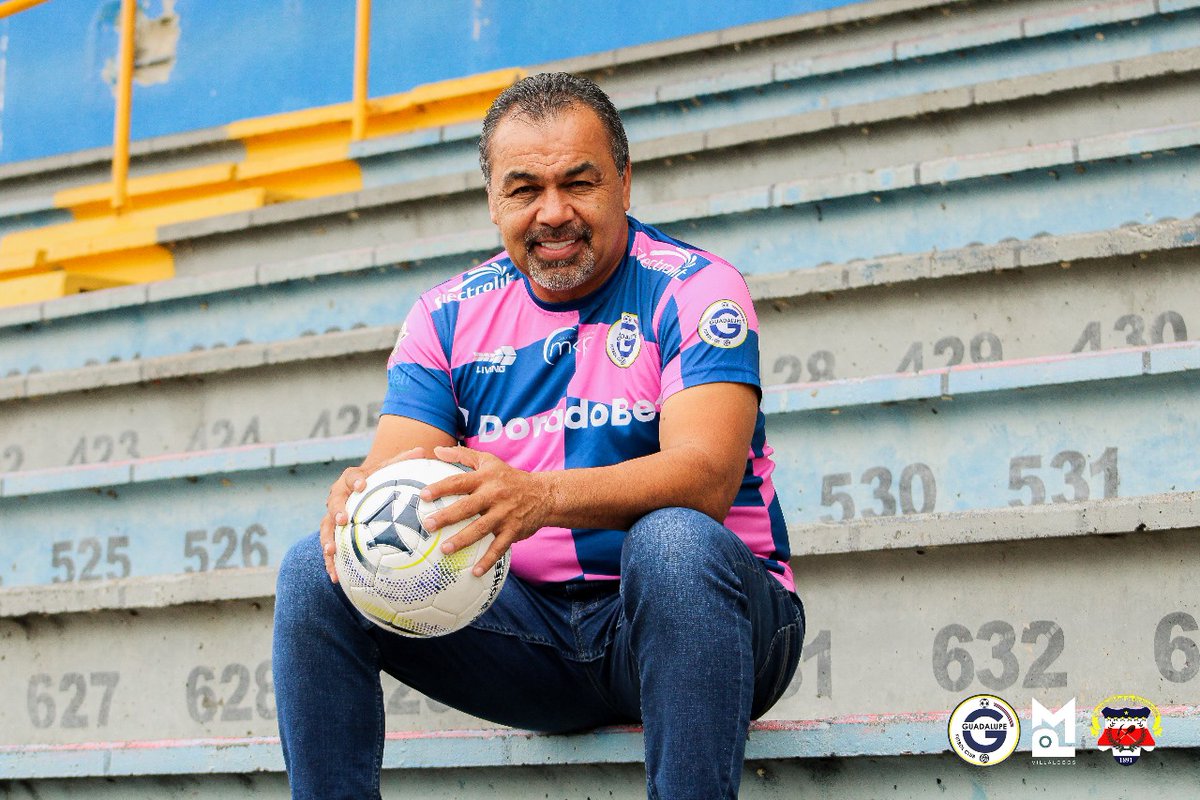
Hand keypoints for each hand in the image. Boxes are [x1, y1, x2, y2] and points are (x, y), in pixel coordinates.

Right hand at [319, 446, 428, 581]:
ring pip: (325, 527)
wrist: (360, 486)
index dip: (355, 480)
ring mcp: (332, 515)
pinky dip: (330, 563)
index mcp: (352, 479)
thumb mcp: (390, 467)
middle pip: (333, 502)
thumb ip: (403, 460)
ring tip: (331, 552)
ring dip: (327, 539)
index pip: (352, 477)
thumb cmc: (380, 478)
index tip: (362, 485)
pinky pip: (328, 548)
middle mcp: (338, 496)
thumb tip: (422, 450)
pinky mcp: (331, 533)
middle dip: (337, 511)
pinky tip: (335, 578)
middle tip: (343, 520)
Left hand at [420, 445, 552, 576]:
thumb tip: (436, 450)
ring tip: (444, 550)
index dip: (441, 488)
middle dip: (447, 516)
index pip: (459, 482)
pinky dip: (488, 560)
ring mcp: (504, 514)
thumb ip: (462, 455)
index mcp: (486, 479)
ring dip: (462, 540)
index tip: (423, 495)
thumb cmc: (509, 477)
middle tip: (428, 525)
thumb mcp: (488, 461)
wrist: (543, 494)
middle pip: (467, 507)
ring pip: (481, 528)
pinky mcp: (513, 530)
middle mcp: (494, 496)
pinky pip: (499, 547)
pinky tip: (475, 572)